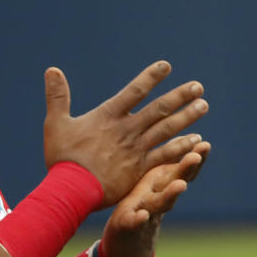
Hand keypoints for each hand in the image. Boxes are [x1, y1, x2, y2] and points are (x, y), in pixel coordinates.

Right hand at [42, 62, 207, 205]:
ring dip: (187, 117)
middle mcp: (127, 130)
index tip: (166, 66)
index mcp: (108, 116)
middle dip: (180, 96)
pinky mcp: (140, 168)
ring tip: (203, 106)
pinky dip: (182, 147)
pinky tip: (196, 141)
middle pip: (159, 109)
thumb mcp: (56, 123)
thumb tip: (52, 69)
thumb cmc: (62, 157)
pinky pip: (165, 155)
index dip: (151, 77)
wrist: (70, 189)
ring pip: (167, 129)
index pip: (134, 91)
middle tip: (198, 87)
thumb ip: (57, 96)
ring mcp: (136, 149)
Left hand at [101, 141, 209, 256]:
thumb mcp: (156, 180)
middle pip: (175, 181)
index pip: (183, 169)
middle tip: (196, 156)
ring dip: (170, 194)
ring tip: (180, 185)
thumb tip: (191, 137)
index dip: (196, 158)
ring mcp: (145, 211)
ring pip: (160, 202)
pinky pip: (133, 222)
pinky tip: (142, 216)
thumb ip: (171, 161)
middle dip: (186, 170)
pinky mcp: (127, 225)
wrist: (126, 242)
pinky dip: (138, 220)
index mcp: (162, 182)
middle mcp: (158, 196)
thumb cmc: (142, 204)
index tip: (206, 144)